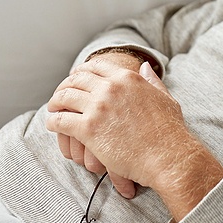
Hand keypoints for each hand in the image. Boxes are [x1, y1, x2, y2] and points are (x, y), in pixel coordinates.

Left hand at [46, 59, 222, 220]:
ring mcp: (98, 106)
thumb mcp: (165, 97)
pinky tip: (53, 125)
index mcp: (128, 78)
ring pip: (65, 97)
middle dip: (65, 85)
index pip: (96, 67)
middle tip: (60, 94)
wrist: (168, 155)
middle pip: (77, 79)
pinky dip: (53, 121)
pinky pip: (61, 120)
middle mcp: (111, 87)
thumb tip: (144, 66)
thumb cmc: (170, 131)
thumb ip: (152, 80)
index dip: (82, 71)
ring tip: (53, 108)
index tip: (75, 78)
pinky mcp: (88, 128)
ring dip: (55, 102)